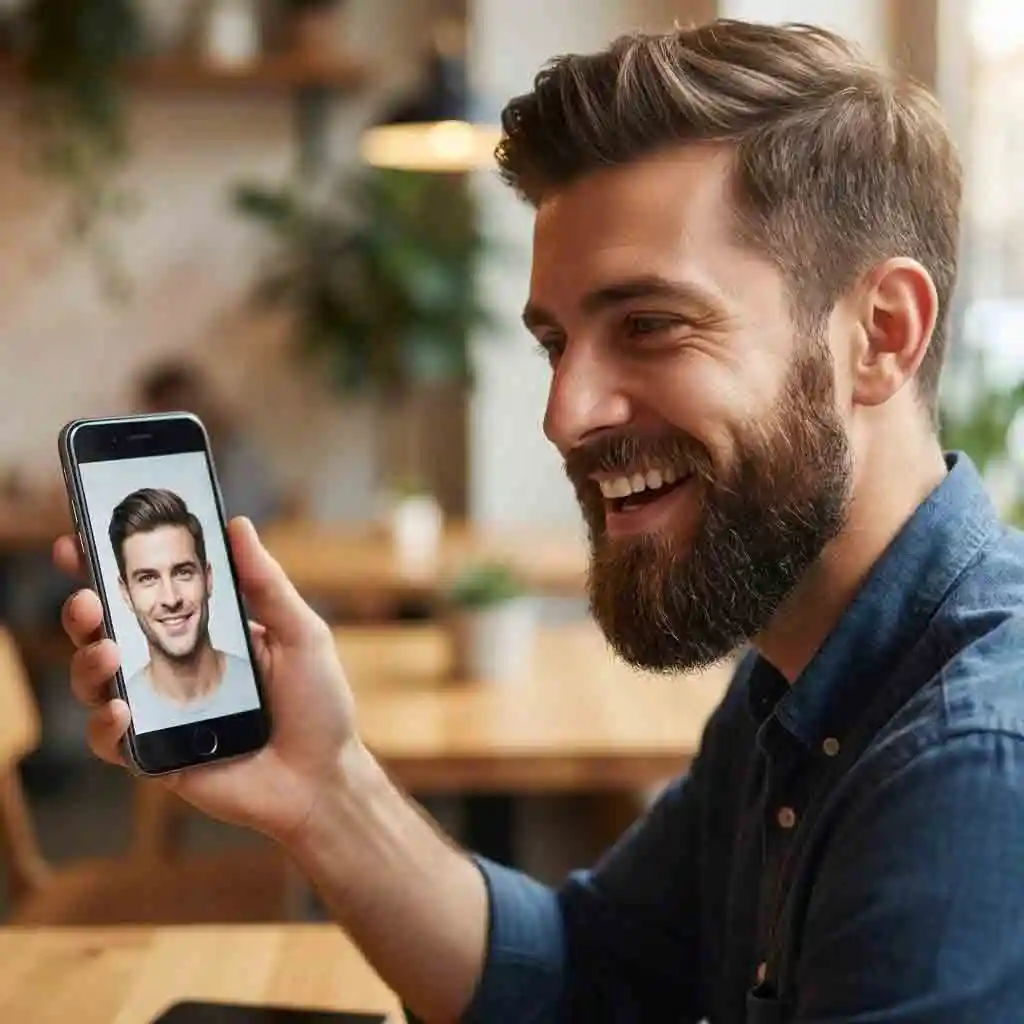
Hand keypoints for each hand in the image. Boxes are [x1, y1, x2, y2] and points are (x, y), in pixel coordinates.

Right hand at [54, 517, 357, 845]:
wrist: (324, 779)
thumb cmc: (319, 703)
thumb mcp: (301, 634)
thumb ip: (266, 584)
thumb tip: (237, 524)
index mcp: (203, 632)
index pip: (146, 594)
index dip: (108, 568)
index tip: (81, 539)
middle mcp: (172, 668)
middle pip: (106, 633)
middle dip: (84, 609)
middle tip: (86, 598)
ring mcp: (160, 713)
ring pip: (96, 683)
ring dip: (88, 663)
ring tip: (108, 652)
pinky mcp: (155, 757)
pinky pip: (110, 741)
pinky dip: (104, 724)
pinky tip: (121, 709)